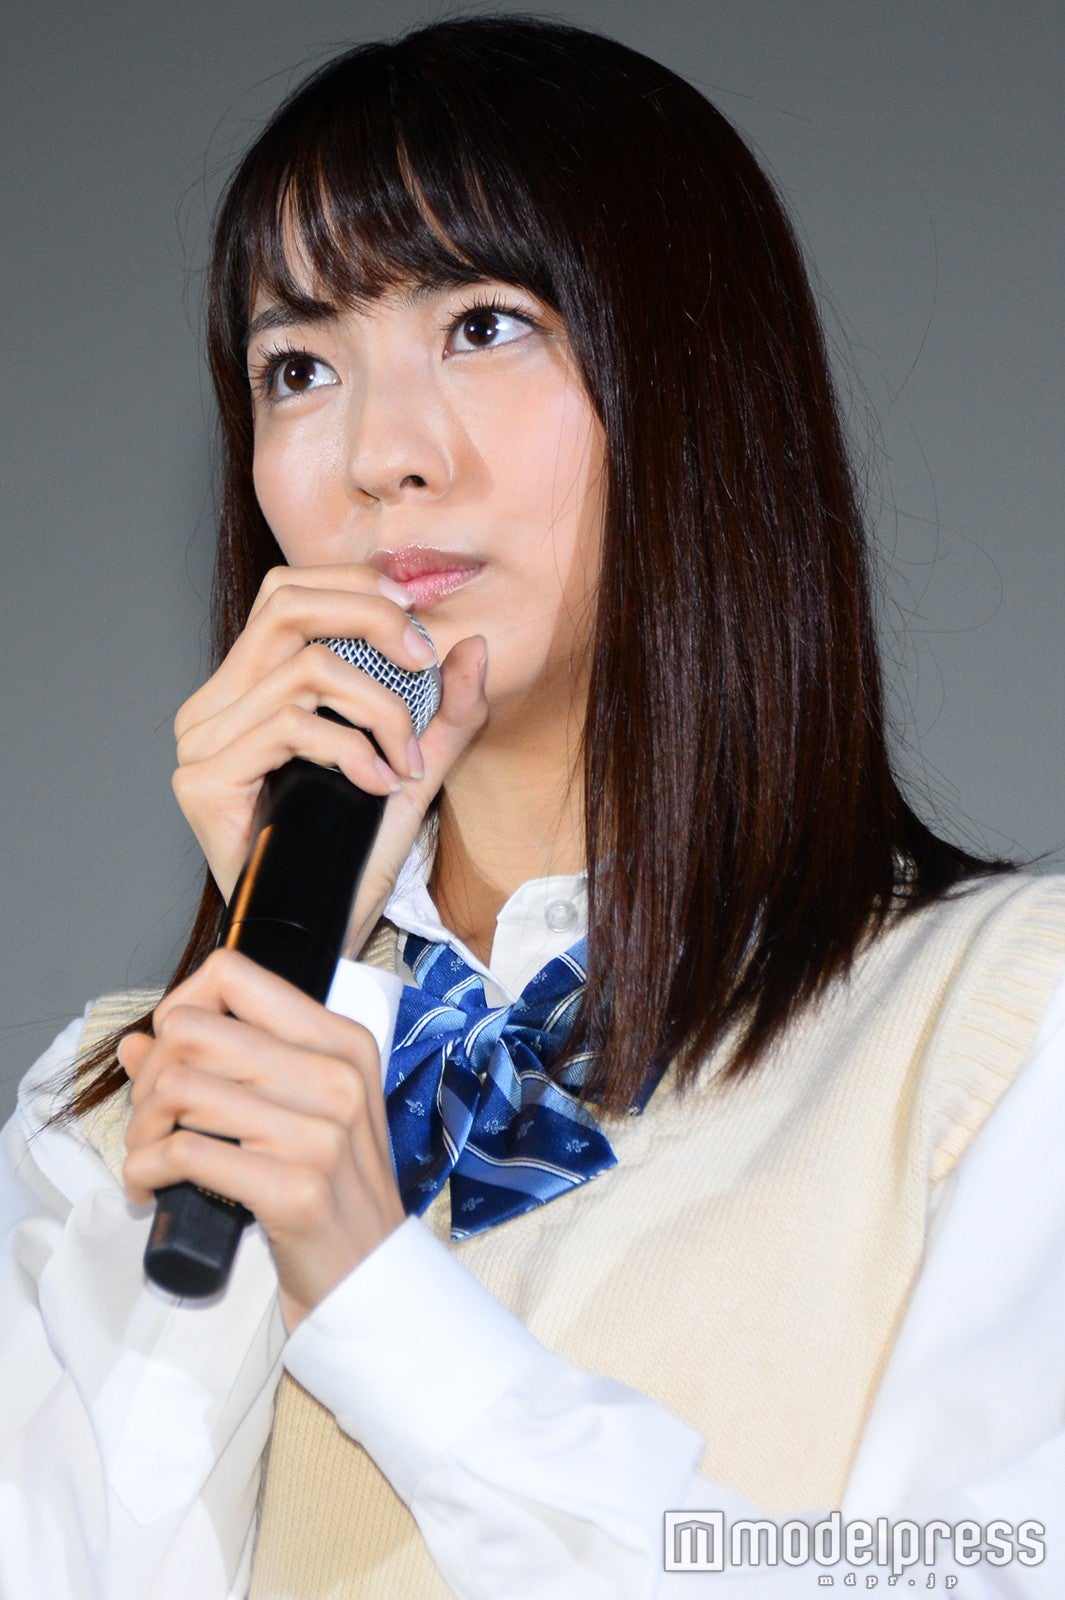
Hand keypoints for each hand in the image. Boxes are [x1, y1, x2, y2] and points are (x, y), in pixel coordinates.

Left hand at [120, 948, 402, 1329]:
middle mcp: (336, 1077)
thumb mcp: (301, 1112)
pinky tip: (151, 1188)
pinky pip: (183, 1153)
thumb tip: (137, 1041)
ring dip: (141, 1129)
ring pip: (178, 1088)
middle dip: (148, 1078)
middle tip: (151, 1123)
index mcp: (341, 1042)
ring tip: (149, 1157)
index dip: (180, 1008)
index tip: (172, 1056)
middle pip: (191, 1032)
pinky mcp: (293, 1189)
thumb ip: (225, 1067)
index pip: (232, 974)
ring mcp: (319, 1133)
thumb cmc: (333, 1191)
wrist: (372, 1279)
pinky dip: (145, 1170)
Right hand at [171, 563, 487, 950]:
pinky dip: (351, 749)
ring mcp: (201, 741)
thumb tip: (473, 644)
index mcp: (248, 689)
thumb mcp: (413, 768)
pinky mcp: (203, 780)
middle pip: (286, 606)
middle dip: (369, 621)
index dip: (352, 588)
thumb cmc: (355, 852)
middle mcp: (214, 706)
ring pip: (304, 671)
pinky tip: (380, 784)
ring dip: (378, 709)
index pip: (287, 595)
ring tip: (408, 760)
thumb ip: (445, 711)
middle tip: (423, 662)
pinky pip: (289, 726)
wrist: (325, 930)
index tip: (416, 622)